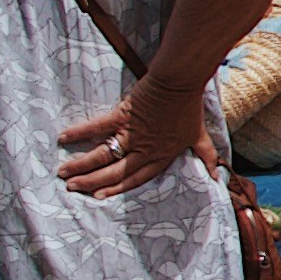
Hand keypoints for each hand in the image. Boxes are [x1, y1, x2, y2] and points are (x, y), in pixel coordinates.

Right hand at [62, 78, 209, 200]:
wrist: (180, 82)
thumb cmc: (190, 108)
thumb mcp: (200, 135)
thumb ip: (205, 155)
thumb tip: (217, 174)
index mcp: (160, 156)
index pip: (135, 179)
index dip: (116, 189)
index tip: (98, 196)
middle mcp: (144, 149)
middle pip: (114, 172)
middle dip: (91, 182)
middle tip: (72, 188)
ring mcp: (131, 134)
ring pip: (103, 155)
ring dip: (81, 165)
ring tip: (63, 173)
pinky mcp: (122, 116)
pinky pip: (97, 127)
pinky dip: (79, 132)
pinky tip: (63, 138)